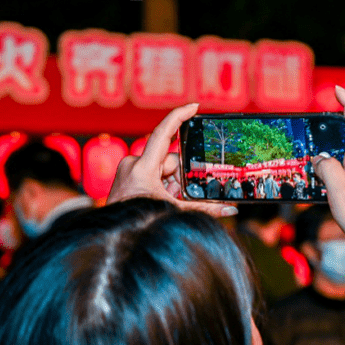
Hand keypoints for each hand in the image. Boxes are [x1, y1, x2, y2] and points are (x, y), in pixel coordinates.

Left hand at [107, 103, 237, 217]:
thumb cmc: (138, 223)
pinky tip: (161, 200)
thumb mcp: (175, 213)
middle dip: (180, 177)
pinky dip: (163, 186)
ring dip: (172, 184)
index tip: (194, 106)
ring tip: (168, 202)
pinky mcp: (128, 177)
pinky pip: (154, 175)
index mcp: (142, 168)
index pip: (163, 133)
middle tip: (179, 196)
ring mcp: (129, 170)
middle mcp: (133, 164)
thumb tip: (231, 209)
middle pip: (170, 160)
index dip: (179, 116)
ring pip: (163, 169)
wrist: (113, 237)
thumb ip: (204, 209)